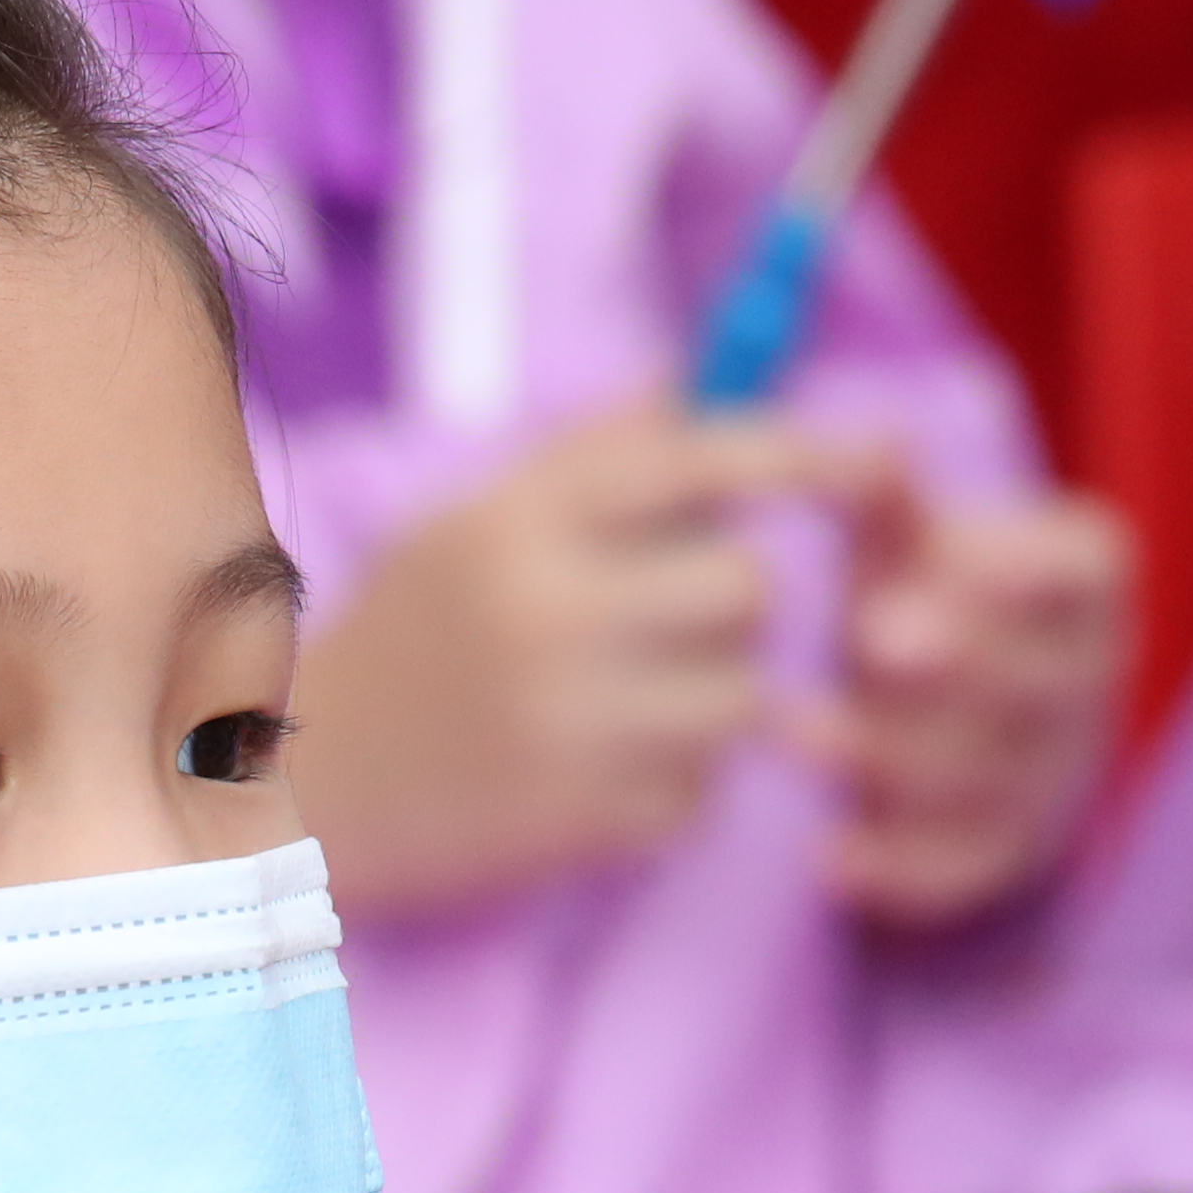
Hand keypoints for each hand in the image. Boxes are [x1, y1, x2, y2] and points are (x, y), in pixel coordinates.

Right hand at [290, 400, 892, 916]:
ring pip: (743, 694)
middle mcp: (545, 612)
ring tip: (623, 703)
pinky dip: (672, 783)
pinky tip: (592, 771)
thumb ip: (594, 455)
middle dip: (728, 603)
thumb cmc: (416, 639)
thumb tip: (706, 370)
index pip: (694, 458)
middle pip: (746, 585)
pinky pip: (705, 790)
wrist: (307, 793)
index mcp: (519, 521)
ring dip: (711, 699)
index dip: (804, 451)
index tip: (884, 457)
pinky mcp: (585, 822)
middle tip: (663, 621)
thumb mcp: (477, 525)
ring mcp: (568, 723)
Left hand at [792, 486, 1132, 926]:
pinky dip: (896, 867)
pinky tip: (826, 856)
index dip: (1031, 566)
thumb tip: (871, 443)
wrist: (925, 708)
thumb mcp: (897, 541)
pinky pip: (964, 867)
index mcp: (1076, 585)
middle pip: (1042, 677)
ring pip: (993, 773)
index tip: (960, 556)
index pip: (1088, 567)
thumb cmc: (911, 593)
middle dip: (957, 659)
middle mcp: (1083, 679)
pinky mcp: (1005, 849)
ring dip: (893, 755)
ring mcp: (1051, 770)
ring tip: (792, 732)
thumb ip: (879, 498)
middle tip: (871, 637)